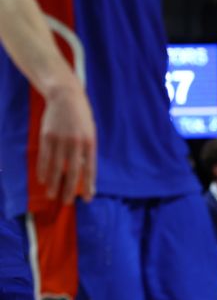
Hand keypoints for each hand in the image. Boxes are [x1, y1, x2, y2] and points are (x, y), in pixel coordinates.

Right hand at [38, 84, 96, 204]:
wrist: (66, 96)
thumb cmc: (81, 117)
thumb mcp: (90, 131)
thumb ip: (86, 150)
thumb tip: (82, 171)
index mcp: (90, 142)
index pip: (90, 169)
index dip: (89, 185)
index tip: (88, 198)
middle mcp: (75, 142)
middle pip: (72, 171)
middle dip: (70, 189)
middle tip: (68, 202)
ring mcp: (60, 140)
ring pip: (55, 167)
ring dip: (53, 183)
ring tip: (52, 196)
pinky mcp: (46, 137)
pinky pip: (44, 157)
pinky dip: (43, 170)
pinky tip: (42, 180)